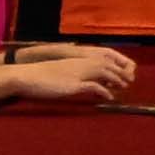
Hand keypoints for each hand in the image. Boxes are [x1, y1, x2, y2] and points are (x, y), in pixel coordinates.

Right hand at [18, 41, 135, 100]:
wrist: (26, 76)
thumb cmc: (39, 74)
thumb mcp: (59, 70)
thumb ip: (72, 71)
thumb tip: (79, 77)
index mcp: (78, 58)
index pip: (105, 57)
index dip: (117, 63)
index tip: (122, 72)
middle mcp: (81, 63)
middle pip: (109, 64)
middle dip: (121, 72)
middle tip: (128, 81)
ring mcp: (78, 73)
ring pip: (106, 73)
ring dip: (117, 80)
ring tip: (122, 87)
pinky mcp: (73, 85)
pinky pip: (94, 87)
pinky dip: (104, 92)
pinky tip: (108, 97)